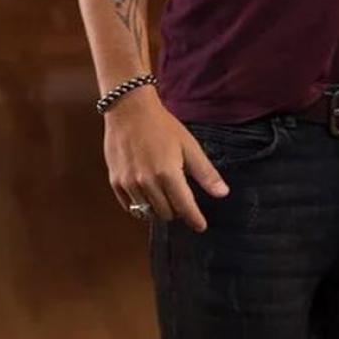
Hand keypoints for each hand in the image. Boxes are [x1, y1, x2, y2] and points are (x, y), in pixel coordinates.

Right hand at [102, 86, 228, 230]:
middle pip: (166, 212)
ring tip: (166, 197)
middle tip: (183, 200)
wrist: (130, 111)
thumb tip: (223, 193)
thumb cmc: (163, 127)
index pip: (184, 206)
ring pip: (147, 212)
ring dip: (159, 209)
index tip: (201, 226)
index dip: (194, 219)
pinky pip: (130, 206)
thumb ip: (205, 173)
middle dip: (177, 210)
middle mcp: (147, 183)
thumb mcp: (189, 147)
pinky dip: (141, 206)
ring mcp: (129, 184)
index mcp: (168, 174)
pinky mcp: (115, 182)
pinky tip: (149, 195)